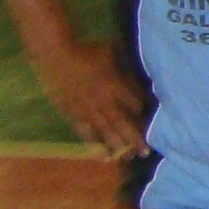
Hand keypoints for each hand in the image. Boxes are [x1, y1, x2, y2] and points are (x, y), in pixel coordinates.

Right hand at [30, 39, 147, 158]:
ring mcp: (87, 109)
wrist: (55, 54)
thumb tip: (142, 74)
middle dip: (136, 138)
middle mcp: (103, 101)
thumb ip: (126, 68)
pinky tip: (103, 154)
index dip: (145, 113)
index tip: (153, 121)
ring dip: (118, 145)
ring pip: (105, 131)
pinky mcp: (72, 113)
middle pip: (123, 123)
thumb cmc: (86, 51)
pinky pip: (85, 131)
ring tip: (129, 157)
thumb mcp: (112, 54)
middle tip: (146, 151)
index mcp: (115, 85)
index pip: (136, 104)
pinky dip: (94, 144)